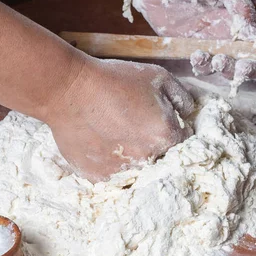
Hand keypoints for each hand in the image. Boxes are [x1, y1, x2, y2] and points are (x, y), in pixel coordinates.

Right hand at [47, 57, 194, 181]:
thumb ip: (182, 97)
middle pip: (162, 159)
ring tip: (116, 136)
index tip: (156, 121)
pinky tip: (102, 145)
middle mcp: (149, 159)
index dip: (171, 129)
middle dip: (154, 145)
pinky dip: (112, 165)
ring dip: (133, 157)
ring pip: (138, 171)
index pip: (183, 141)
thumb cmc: (114, 80)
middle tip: (134, 127)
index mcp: (167, 136)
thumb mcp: (157, 76)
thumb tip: (187, 115)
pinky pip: (114, 177)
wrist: (68, 90)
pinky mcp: (100, 178)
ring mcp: (124, 172)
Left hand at [120, 0, 255, 81]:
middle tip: (242, 68)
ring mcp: (214, 40)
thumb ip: (240, 4)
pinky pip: (205, 65)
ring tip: (217, 60)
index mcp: (246, 9)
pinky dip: (204, 65)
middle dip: (250, 66)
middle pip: (250, 56)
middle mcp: (233, 28)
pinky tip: (197, 56)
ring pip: (229, 65)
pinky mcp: (196, 48)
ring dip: (227, 68)